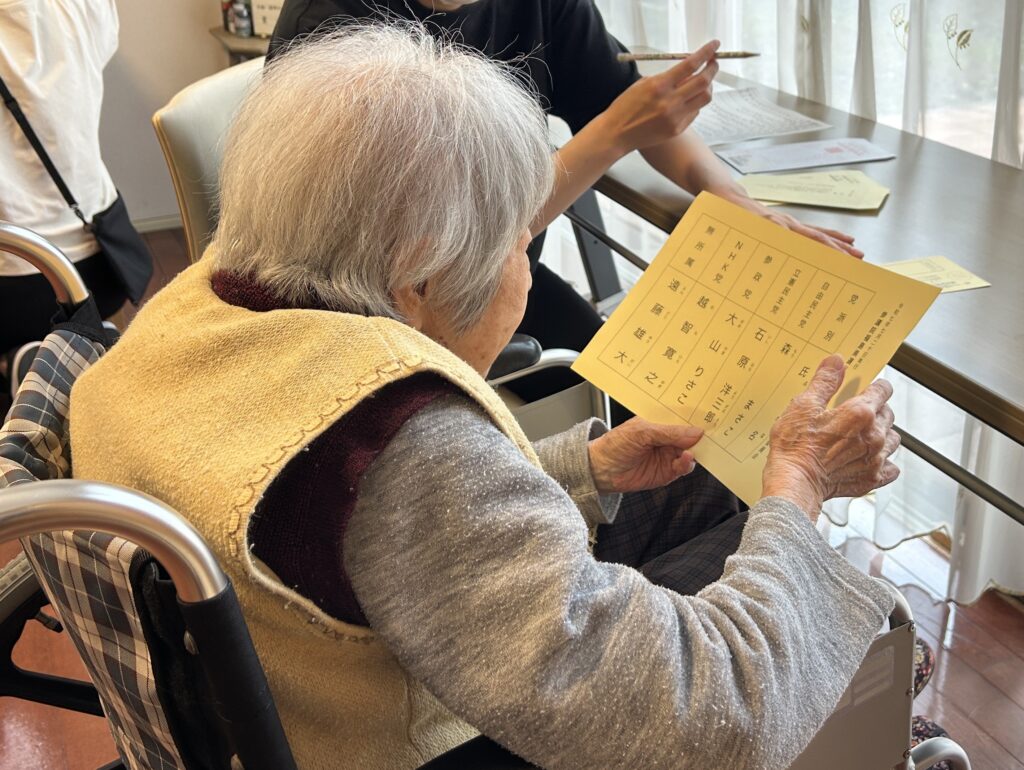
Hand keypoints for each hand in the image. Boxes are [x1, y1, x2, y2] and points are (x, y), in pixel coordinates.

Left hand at [588, 419, 703, 493]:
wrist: (601, 470)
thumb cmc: (615, 445)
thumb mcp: (642, 432)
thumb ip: (669, 432)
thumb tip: (696, 432)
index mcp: (660, 423)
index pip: (682, 417)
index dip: (695, 416)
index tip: (711, 414)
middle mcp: (667, 438)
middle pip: (691, 435)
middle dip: (702, 434)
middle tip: (715, 432)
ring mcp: (669, 455)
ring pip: (692, 451)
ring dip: (696, 450)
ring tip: (693, 448)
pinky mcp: (668, 472)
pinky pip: (684, 467)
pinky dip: (688, 463)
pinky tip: (685, 458)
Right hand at [598, 40, 720, 156]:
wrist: (616, 133)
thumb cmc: (626, 106)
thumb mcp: (643, 84)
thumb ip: (667, 77)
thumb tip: (690, 69)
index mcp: (659, 85)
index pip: (690, 64)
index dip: (706, 53)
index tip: (715, 45)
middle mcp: (670, 102)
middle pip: (704, 82)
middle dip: (712, 69)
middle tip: (713, 63)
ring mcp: (675, 117)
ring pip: (705, 98)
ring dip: (707, 86)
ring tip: (701, 82)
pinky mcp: (677, 129)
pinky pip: (695, 112)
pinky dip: (694, 103)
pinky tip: (685, 101)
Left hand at [719, 190, 863, 258]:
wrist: (727, 199)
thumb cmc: (729, 219)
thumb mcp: (735, 234)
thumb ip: (746, 247)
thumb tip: (756, 264)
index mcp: (774, 228)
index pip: (800, 243)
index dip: (818, 254)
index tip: (833, 267)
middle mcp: (786, 225)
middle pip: (817, 239)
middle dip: (837, 252)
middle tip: (856, 264)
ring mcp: (790, 223)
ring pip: (819, 235)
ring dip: (839, 246)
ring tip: (858, 255)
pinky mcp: (790, 224)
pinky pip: (814, 231)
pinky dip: (831, 236)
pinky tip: (845, 241)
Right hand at [762, 355, 899, 516]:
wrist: (794, 482)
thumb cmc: (795, 446)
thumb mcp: (803, 406)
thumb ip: (824, 382)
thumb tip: (836, 362)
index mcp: (861, 413)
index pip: (883, 390)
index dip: (875, 386)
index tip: (868, 388)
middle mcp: (874, 435)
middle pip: (889, 414)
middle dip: (877, 410)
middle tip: (858, 413)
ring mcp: (875, 459)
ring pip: (893, 440)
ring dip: (882, 435)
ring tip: (863, 436)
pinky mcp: (871, 478)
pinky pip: (890, 468)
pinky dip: (883, 462)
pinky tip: (867, 459)